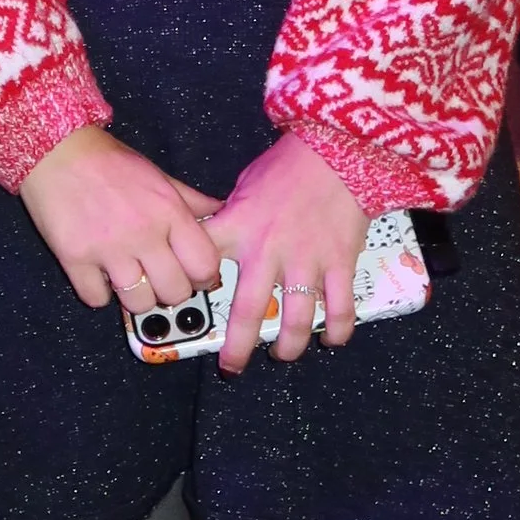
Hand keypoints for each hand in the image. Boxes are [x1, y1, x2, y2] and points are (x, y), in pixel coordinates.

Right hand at [19, 124, 224, 318]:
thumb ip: (190, 199)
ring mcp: (107, 249)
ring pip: (138, 303)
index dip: (203, 277)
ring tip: (129, 280)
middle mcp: (143, 234)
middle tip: (159, 279)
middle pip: (175, 292)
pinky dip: (99, 293)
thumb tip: (219, 212)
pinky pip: (96, 299)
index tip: (192, 275)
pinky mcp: (75, 258)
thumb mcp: (158, 174)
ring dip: (136, 297)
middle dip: (170, 291)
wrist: (55, 149)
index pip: (204, 266)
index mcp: (169, 212)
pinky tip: (99, 275)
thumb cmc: (109, 161)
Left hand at [203, 132, 369, 371]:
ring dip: (289, 346)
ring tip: (282, 355)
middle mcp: (269, 251)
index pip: (202, 262)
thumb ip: (228, 220)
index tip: (180, 308)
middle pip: (250, 311)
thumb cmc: (287, 167)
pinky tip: (331, 339)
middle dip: (238, 347)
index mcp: (239, 229)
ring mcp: (306, 261)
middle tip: (231, 368)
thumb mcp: (243, 189)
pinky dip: (337, 330)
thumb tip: (206, 238)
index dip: (188, 287)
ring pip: (297, 320)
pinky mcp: (340, 263)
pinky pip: (339, 308)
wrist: (337, 151)